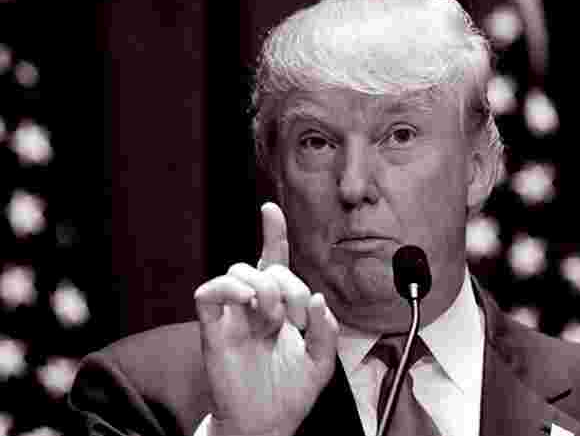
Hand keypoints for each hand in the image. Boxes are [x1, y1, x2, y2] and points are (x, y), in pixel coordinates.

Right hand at [194, 202, 339, 435]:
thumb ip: (326, 329)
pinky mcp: (213, 330)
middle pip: (266, 266)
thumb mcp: (322, 360)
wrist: (268, 424)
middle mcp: (255, 306)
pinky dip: (228, 287)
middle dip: (291, 284)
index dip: (272, 233)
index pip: (273, 261)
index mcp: (279, 307)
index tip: (271, 209)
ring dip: (266, 289)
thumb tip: (318, 299)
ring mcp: (233, 316)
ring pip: (238, 271)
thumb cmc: (290, 393)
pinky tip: (248, 300)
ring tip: (276, 320)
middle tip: (300, 317)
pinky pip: (208, 293)